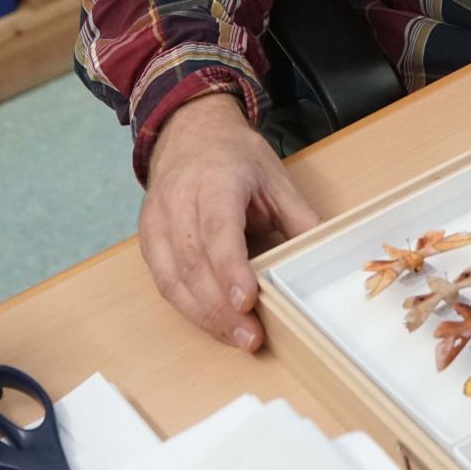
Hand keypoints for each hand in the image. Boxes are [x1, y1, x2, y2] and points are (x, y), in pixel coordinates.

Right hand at [139, 92, 318, 350]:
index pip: (218, 230)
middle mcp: (178, 200)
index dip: (231, 269)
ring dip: (203, 316)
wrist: (190, 131)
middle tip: (251, 337)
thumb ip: (298, 218)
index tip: (247, 301)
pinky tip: (213, 323)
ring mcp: (156, 220)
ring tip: (237, 338)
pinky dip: (187, 307)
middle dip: (221, 308)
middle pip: (193, 262)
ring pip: (172, 278)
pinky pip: (162, 281)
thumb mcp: (275, 177)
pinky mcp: (147, 237)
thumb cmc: (234, 156)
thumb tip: (323, 256)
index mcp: (214, 180)